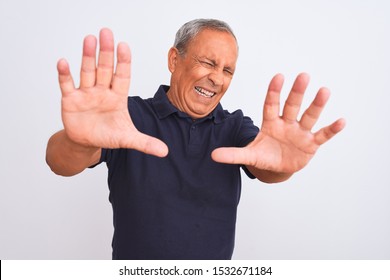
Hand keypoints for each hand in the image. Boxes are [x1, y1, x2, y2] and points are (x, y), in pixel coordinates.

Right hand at [57, 28, 167, 156]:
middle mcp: (102, 91)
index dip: (123, 62)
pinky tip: (63, 62)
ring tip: (89, 39)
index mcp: (117, 97)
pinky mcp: (71, 100)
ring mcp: (86, 94)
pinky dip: (64, 74)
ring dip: (87, 57)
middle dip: (106, 52)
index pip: (122, 76)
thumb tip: (165, 152)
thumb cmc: (108, 135)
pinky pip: (67, 85)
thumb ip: (145, 143)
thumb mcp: (127, 139)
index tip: (124, 46)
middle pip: (104, 69)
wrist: (87, 142)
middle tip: (106, 33)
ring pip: (87, 72)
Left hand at [212, 73, 344, 174]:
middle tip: (303, 75)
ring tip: (324, 91)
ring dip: (316, 105)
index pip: (271, 104)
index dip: (274, 92)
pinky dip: (331, 129)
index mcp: (270, 123)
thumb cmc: (264, 156)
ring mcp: (300, 133)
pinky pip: (322, 135)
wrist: (277, 167)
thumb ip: (233, 154)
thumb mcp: (249, 155)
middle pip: (292, 106)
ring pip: (308, 116)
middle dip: (297, 92)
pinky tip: (341, 121)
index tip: (278, 76)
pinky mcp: (311, 144)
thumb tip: (212, 155)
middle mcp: (286, 123)